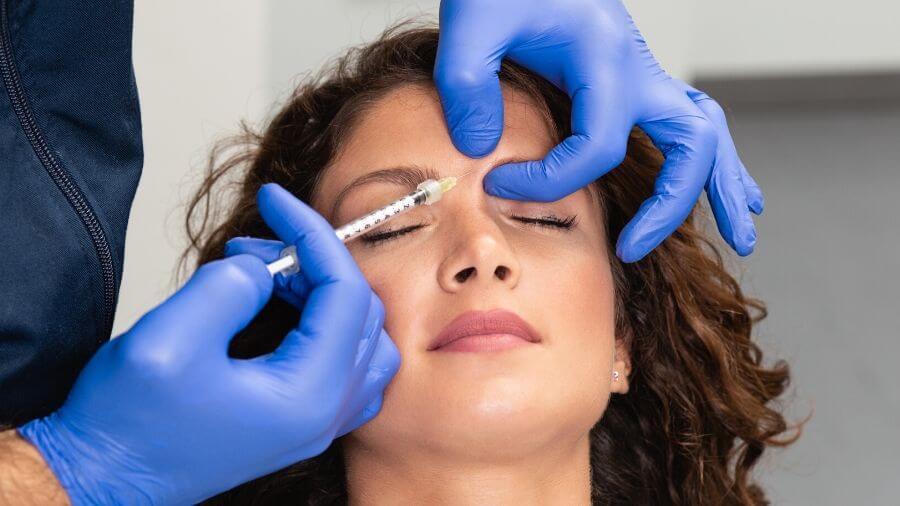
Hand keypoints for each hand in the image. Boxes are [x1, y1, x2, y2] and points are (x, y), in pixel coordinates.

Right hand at [18, 184, 400, 504]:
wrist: (102, 477)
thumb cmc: (128, 425)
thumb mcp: (170, 339)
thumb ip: (229, 287)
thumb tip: (264, 268)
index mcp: (309, 396)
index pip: (345, 292)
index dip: (312, 234)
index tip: (275, 200)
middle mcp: (325, 413)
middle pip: (357, 311)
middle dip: (310, 262)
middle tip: (252, 247)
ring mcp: (316, 421)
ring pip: (357, 336)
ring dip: (318, 291)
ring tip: (260, 275)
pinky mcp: (296, 420)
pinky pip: (343, 364)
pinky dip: (322, 323)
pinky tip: (283, 308)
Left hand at [435, 0, 762, 261]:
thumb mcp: (472, 23)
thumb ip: (468, 84)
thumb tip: (484, 150)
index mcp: (605, 56)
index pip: (597, 146)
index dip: (550, 181)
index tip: (499, 186)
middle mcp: (636, 66)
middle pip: (689, 143)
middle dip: (670, 205)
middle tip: (632, 250)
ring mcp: (641, 72)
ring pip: (705, 132)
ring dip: (722, 184)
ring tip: (744, 235)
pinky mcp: (631, 78)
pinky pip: (686, 122)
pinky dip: (705, 159)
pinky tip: (717, 187)